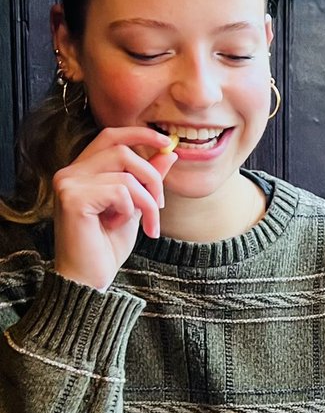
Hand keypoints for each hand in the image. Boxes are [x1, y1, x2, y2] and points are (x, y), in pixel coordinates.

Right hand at [53, 126, 177, 290]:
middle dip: (152, 177)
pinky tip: (118, 227)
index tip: (166, 142)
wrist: (89, 278)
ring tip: (146, 225)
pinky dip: (129, 211)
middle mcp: (71, 171)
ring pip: (126, 174)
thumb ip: (147, 181)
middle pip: (123, 150)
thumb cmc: (106, 246)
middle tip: (159, 207)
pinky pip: (119, 192)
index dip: (140, 134)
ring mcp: (68, 182)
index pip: (111, 136)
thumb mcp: (135, 209)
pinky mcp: (72, 198)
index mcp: (83, 171)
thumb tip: (168, 153)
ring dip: (146, 202)